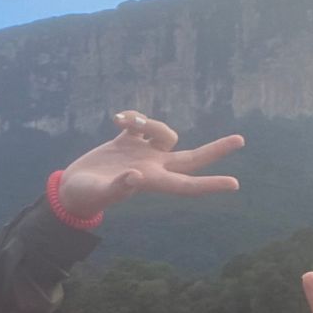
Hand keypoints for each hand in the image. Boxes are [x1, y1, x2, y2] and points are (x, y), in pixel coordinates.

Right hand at [55, 111, 244, 218]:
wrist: (71, 189)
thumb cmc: (84, 196)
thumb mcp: (98, 193)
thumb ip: (118, 187)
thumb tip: (136, 176)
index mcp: (151, 181)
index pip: (187, 185)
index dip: (210, 185)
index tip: (234, 184)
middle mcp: (153, 167)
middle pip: (192, 158)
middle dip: (216, 150)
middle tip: (241, 140)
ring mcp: (143, 153)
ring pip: (165, 132)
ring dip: (151, 121)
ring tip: (124, 121)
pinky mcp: (128, 141)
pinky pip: (142, 122)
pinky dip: (134, 116)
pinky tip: (116, 119)